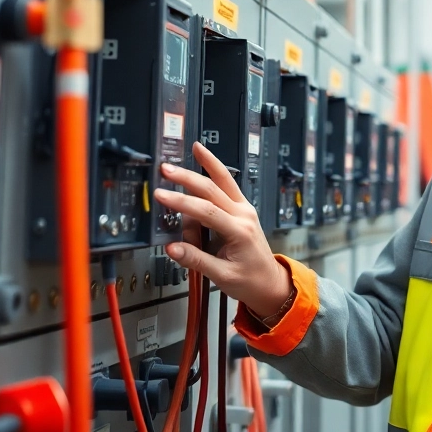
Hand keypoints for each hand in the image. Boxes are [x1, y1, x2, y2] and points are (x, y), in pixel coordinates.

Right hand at [153, 143, 292, 318]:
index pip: (206, 212)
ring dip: (208, 163)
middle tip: (166, 169)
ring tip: (195, 148)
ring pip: (225, 180)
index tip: (161, 196)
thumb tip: (171, 249)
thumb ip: (196, 260)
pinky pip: (228, 185)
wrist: (270, 283)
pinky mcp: (242, 209)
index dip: (182, 202)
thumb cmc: (249, 281)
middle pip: (213, 189)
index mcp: (239, 232)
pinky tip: (204, 157)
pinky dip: (215, 170)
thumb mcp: (222, 276)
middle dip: (188, 178)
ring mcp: (244, 210)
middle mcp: (244, 215)